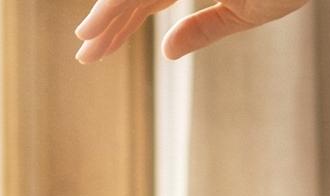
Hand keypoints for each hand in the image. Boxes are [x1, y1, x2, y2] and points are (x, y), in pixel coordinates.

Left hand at [72, 0, 310, 63]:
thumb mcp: (245, 13)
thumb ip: (205, 29)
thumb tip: (166, 51)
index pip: (149, 0)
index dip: (122, 24)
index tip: (100, 50)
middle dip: (109, 25)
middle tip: (84, 55)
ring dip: (106, 16)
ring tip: (85, 44)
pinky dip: (118, 4)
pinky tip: (98, 25)